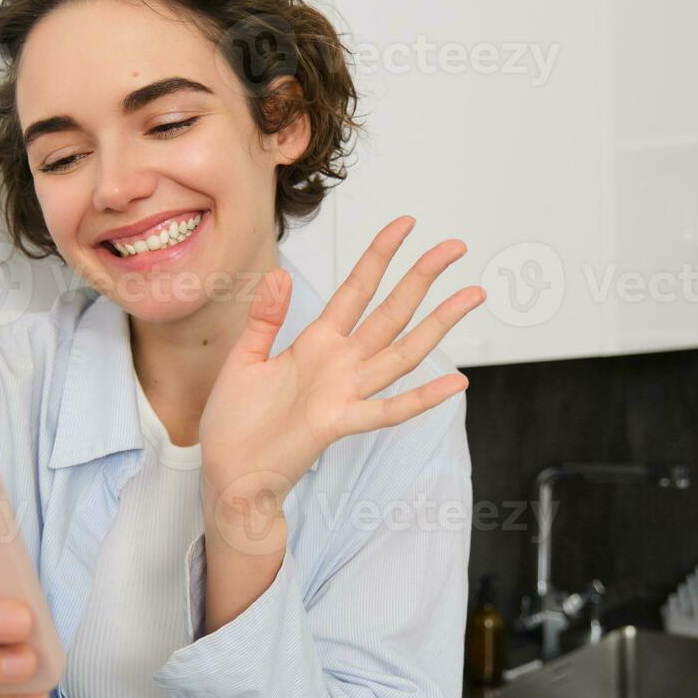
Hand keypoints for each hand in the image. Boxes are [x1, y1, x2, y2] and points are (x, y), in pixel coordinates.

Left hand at [198, 215, 483, 526]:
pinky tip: (455, 383)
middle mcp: (339, 364)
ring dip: (437, 323)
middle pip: (391, 311)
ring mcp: (344, 393)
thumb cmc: (234, 422)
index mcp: (316, 343)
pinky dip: (422, 398)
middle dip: (423, 277)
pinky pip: (387, 410)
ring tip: (470, 295)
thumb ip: (266, 317)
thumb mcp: (244, 358)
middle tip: (456, 246)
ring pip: (401, 352)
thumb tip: (281, 273)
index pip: (357, 289)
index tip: (406, 224)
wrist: (227, 473)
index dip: (380, 255)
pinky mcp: (337, 423)